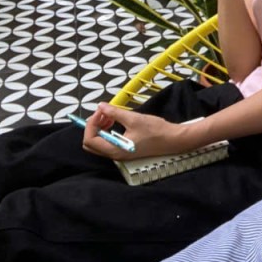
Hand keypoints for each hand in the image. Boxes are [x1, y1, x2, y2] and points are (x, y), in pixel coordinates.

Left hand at [82, 103, 196, 159]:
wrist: (172, 140)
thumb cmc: (155, 130)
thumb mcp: (134, 118)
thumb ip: (114, 113)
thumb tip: (101, 106)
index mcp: (114, 149)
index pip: (89, 140)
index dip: (91, 124)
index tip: (100, 111)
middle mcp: (114, 154)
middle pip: (90, 144)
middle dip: (93, 126)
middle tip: (103, 113)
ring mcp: (119, 153)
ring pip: (99, 142)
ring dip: (100, 128)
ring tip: (110, 115)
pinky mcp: (124, 150)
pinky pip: (108, 142)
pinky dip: (107, 131)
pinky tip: (115, 121)